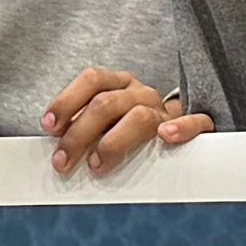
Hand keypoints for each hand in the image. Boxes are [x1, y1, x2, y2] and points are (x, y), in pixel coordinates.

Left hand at [44, 66, 207, 180]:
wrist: (179, 132)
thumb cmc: (130, 131)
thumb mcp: (105, 124)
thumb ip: (83, 129)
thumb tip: (55, 148)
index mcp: (118, 85)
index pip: (91, 80)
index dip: (67, 101)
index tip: (49, 126)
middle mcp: (140, 93)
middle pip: (106, 103)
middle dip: (79, 134)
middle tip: (62, 162)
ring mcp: (166, 110)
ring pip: (140, 116)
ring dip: (113, 142)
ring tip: (97, 164)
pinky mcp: (195, 126)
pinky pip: (194, 122)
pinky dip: (180, 128)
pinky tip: (165, 137)